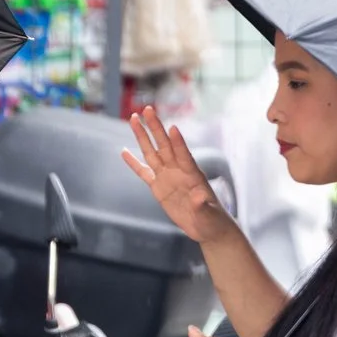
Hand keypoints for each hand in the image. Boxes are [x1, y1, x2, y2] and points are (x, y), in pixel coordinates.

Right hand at [122, 107, 230, 243]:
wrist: (206, 227)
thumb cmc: (212, 220)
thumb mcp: (209, 214)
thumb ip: (203, 205)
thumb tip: (199, 198)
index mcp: (193, 175)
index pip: (184, 156)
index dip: (178, 143)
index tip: (172, 128)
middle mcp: (178, 171)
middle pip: (164, 146)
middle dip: (155, 128)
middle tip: (147, 110)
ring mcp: (167, 177)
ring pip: (152, 153)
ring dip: (142, 136)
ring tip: (133, 119)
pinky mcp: (158, 187)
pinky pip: (144, 172)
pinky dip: (134, 163)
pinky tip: (124, 152)